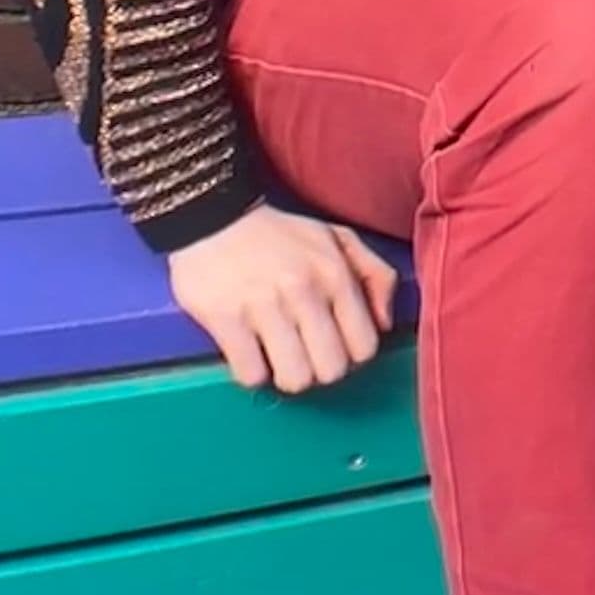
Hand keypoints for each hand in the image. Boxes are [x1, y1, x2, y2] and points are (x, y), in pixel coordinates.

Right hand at [168, 202, 399, 393]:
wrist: (210, 215)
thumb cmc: (278, 234)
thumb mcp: (337, 238)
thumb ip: (375, 274)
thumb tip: (385, 323)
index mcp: (335, 273)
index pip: (364, 346)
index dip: (350, 354)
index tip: (332, 345)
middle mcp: (304, 290)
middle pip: (332, 370)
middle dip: (319, 369)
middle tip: (303, 353)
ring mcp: (263, 306)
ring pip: (295, 379)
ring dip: (286, 375)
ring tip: (276, 356)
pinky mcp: (225, 319)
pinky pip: (251, 375)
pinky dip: (251, 372)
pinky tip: (249, 352)